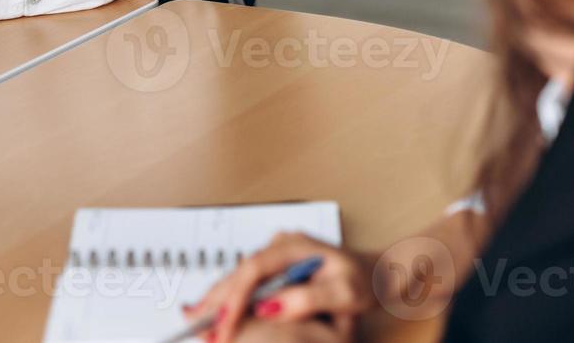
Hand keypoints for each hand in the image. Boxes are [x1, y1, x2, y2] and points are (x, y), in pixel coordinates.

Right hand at [186, 233, 373, 342]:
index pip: (255, 268)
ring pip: (239, 275)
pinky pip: (246, 281)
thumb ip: (307, 299)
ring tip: (196, 320)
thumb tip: (268, 308)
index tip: (226, 323)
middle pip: (240, 271)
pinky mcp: (275, 266)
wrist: (376, 274)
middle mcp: (281, 245)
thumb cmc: (363, 281)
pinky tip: (213, 310)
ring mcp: (277, 254)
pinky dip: (229, 297)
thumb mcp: (343, 293)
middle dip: (218, 300)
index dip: (236, 296)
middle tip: (200, 328)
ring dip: (219, 299)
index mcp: (295, 245)